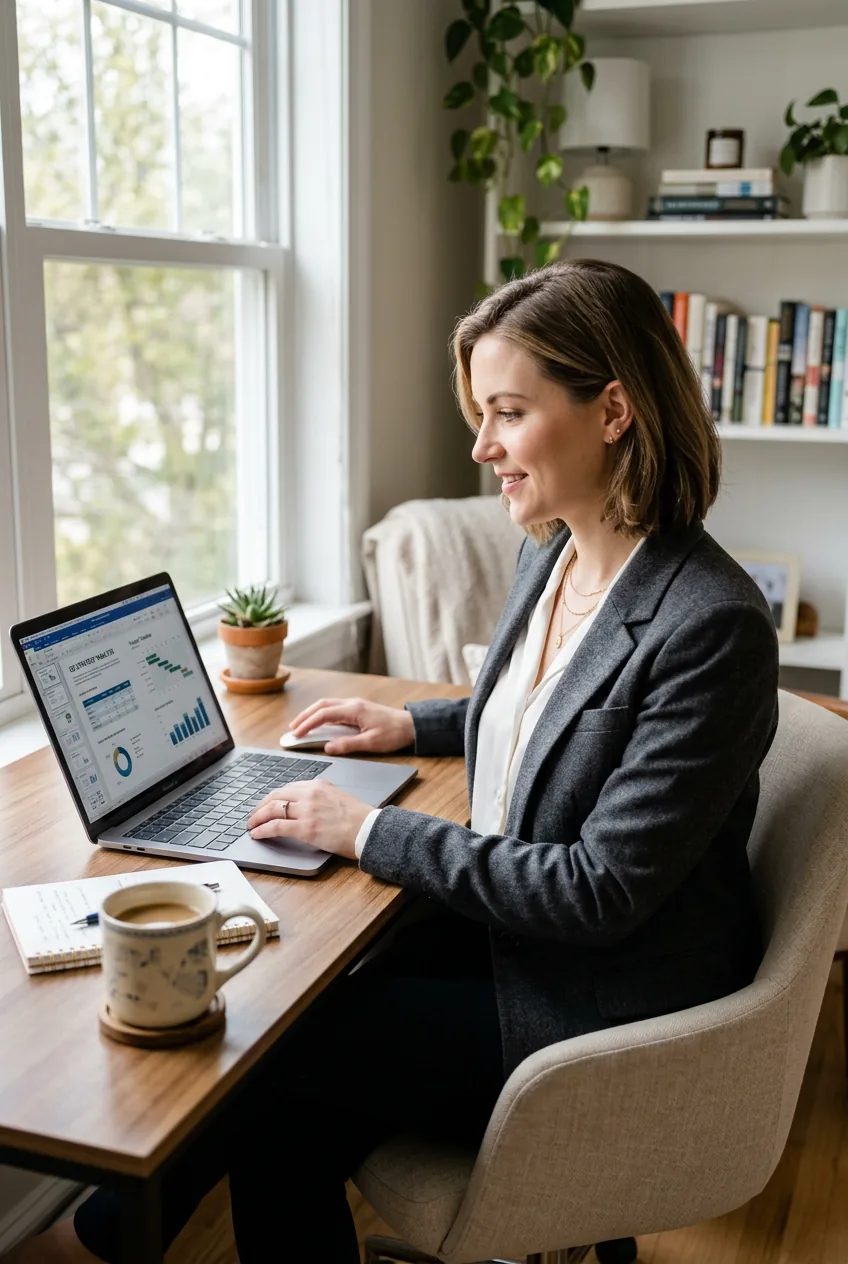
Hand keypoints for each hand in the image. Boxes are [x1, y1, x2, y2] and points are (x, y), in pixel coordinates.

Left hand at [246, 780, 372, 860]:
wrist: (368, 830)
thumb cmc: (357, 818)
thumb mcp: (337, 796)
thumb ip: (319, 796)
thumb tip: (303, 805)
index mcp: (318, 785)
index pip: (287, 788)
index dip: (272, 798)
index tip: (266, 805)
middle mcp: (310, 794)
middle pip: (275, 796)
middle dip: (260, 807)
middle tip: (253, 815)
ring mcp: (307, 810)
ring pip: (272, 810)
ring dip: (257, 818)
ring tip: (251, 825)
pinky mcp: (305, 828)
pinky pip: (276, 827)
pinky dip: (263, 830)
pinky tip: (257, 834)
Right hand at [288, 696, 413, 754]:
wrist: (411, 726)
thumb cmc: (394, 733)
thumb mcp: (371, 743)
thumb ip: (348, 744)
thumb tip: (327, 748)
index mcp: (354, 710)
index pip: (324, 714)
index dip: (308, 724)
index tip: (296, 734)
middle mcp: (352, 704)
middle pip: (321, 705)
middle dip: (305, 716)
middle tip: (292, 728)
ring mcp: (355, 705)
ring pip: (327, 705)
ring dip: (312, 714)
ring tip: (301, 725)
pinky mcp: (358, 709)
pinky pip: (335, 709)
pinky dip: (322, 715)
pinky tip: (319, 724)